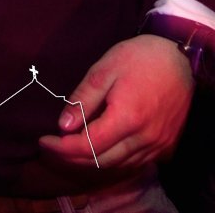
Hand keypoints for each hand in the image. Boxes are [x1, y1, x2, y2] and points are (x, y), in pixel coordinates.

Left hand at [39, 34, 193, 167]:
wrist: (180, 59)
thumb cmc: (139, 58)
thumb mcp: (103, 70)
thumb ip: (83, 99)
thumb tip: (63, 126)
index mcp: (127, 118)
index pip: (88, 146)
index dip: (62, 148)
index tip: (43, 141)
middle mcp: (145, 138)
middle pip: (101, 161)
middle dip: (71, 158)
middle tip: (50, 148)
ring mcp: (158, 144)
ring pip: (118, 165)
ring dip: (90, 162)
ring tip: (68, 149)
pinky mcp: (166, 145)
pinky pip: (135, 163)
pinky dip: (112, 161)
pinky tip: (97, 151)